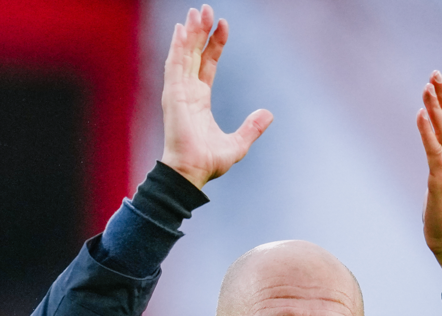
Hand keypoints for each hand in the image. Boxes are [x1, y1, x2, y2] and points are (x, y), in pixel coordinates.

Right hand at [160, 5, 273, 188]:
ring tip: (196, 12)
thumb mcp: (238, 144)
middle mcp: (186, 92)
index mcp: (198, 99)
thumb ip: (251, 128)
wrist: (192, 173)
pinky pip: (175, 66)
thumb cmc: (208, 162)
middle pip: (194, 54)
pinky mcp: (173, 96)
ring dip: (189, 33)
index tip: (224, 25)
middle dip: (200, 31)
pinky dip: (177, 47)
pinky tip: (182, 30)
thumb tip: (268, 114)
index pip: (207, 64)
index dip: (215, 44)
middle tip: (206, 8)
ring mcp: (178, 92)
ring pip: (184, 55)